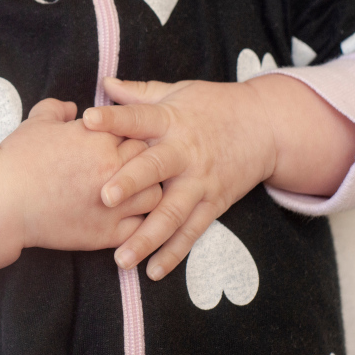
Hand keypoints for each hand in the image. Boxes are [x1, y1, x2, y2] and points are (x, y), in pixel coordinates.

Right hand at [0, 98, 163, 252]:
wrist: (4, 199)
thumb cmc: (18, 158)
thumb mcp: (37, 123)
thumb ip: (57, 108)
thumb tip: (71, 107)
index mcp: (100, 137)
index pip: (136, 130)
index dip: (128, 136)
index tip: (119, 143)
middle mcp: (113, 168)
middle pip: (151, 160)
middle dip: (143, 162)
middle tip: (129, 167)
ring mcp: (114, 203)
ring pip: (155, 195)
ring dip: (147, 192)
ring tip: (133, 194)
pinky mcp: (108, 232)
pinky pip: (141, 229)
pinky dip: (139, 225)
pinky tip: (128, 220)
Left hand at [81, 78, 276, 280]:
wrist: (266, 125)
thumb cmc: (212, 106)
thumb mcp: (176, 92)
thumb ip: (139, 94)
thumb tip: (103, 84)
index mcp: (170, 120)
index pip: (138, 117)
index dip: (114, 118)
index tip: (88, 120)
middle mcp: (185, 153)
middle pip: (155, 168)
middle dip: (130, 183)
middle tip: (105, 198)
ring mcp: (201, 182)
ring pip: (172, 212)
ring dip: (147, 237)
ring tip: (121, 257)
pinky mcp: (215, 204)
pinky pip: (192, 232)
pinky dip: (174, 253)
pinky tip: (153, 271)